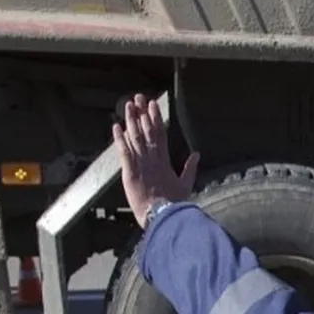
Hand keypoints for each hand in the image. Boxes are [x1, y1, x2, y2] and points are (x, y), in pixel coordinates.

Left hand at [112, 93, 199, 227]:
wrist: (162, 216)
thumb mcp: (186, 185)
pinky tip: (116, 126)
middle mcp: (152, 159)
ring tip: (127, 105)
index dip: (156, 117)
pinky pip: (124, 152)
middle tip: (138, 97)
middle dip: (142, 113)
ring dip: (130, 120)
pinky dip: (119, 139)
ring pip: (135, 138)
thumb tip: (197, 154)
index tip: (153, 104)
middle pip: (147, 131)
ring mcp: (141, 165)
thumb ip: (190, 169)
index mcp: (165, 161)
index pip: (160, 134)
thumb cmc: (174, 204)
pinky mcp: (130, 173)